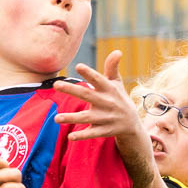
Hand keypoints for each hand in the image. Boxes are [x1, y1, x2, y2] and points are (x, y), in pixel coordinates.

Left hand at [53, 51, 158, 187]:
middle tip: (56, 85)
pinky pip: (92, 133)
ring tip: (56, 118)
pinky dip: (82, 136)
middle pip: (87, 95)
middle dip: (72, 90)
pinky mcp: (105, 131)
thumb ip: (112, 68)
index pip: (98, 79)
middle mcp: (107, 102)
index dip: (89, 73)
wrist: (132, 124)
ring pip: (87, 117)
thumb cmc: (119, 99)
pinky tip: (70, 136)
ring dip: (72, 118)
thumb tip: (117, 51)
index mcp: (109, 89)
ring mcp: (106, 118)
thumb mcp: (117, 84)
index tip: (78, 66)